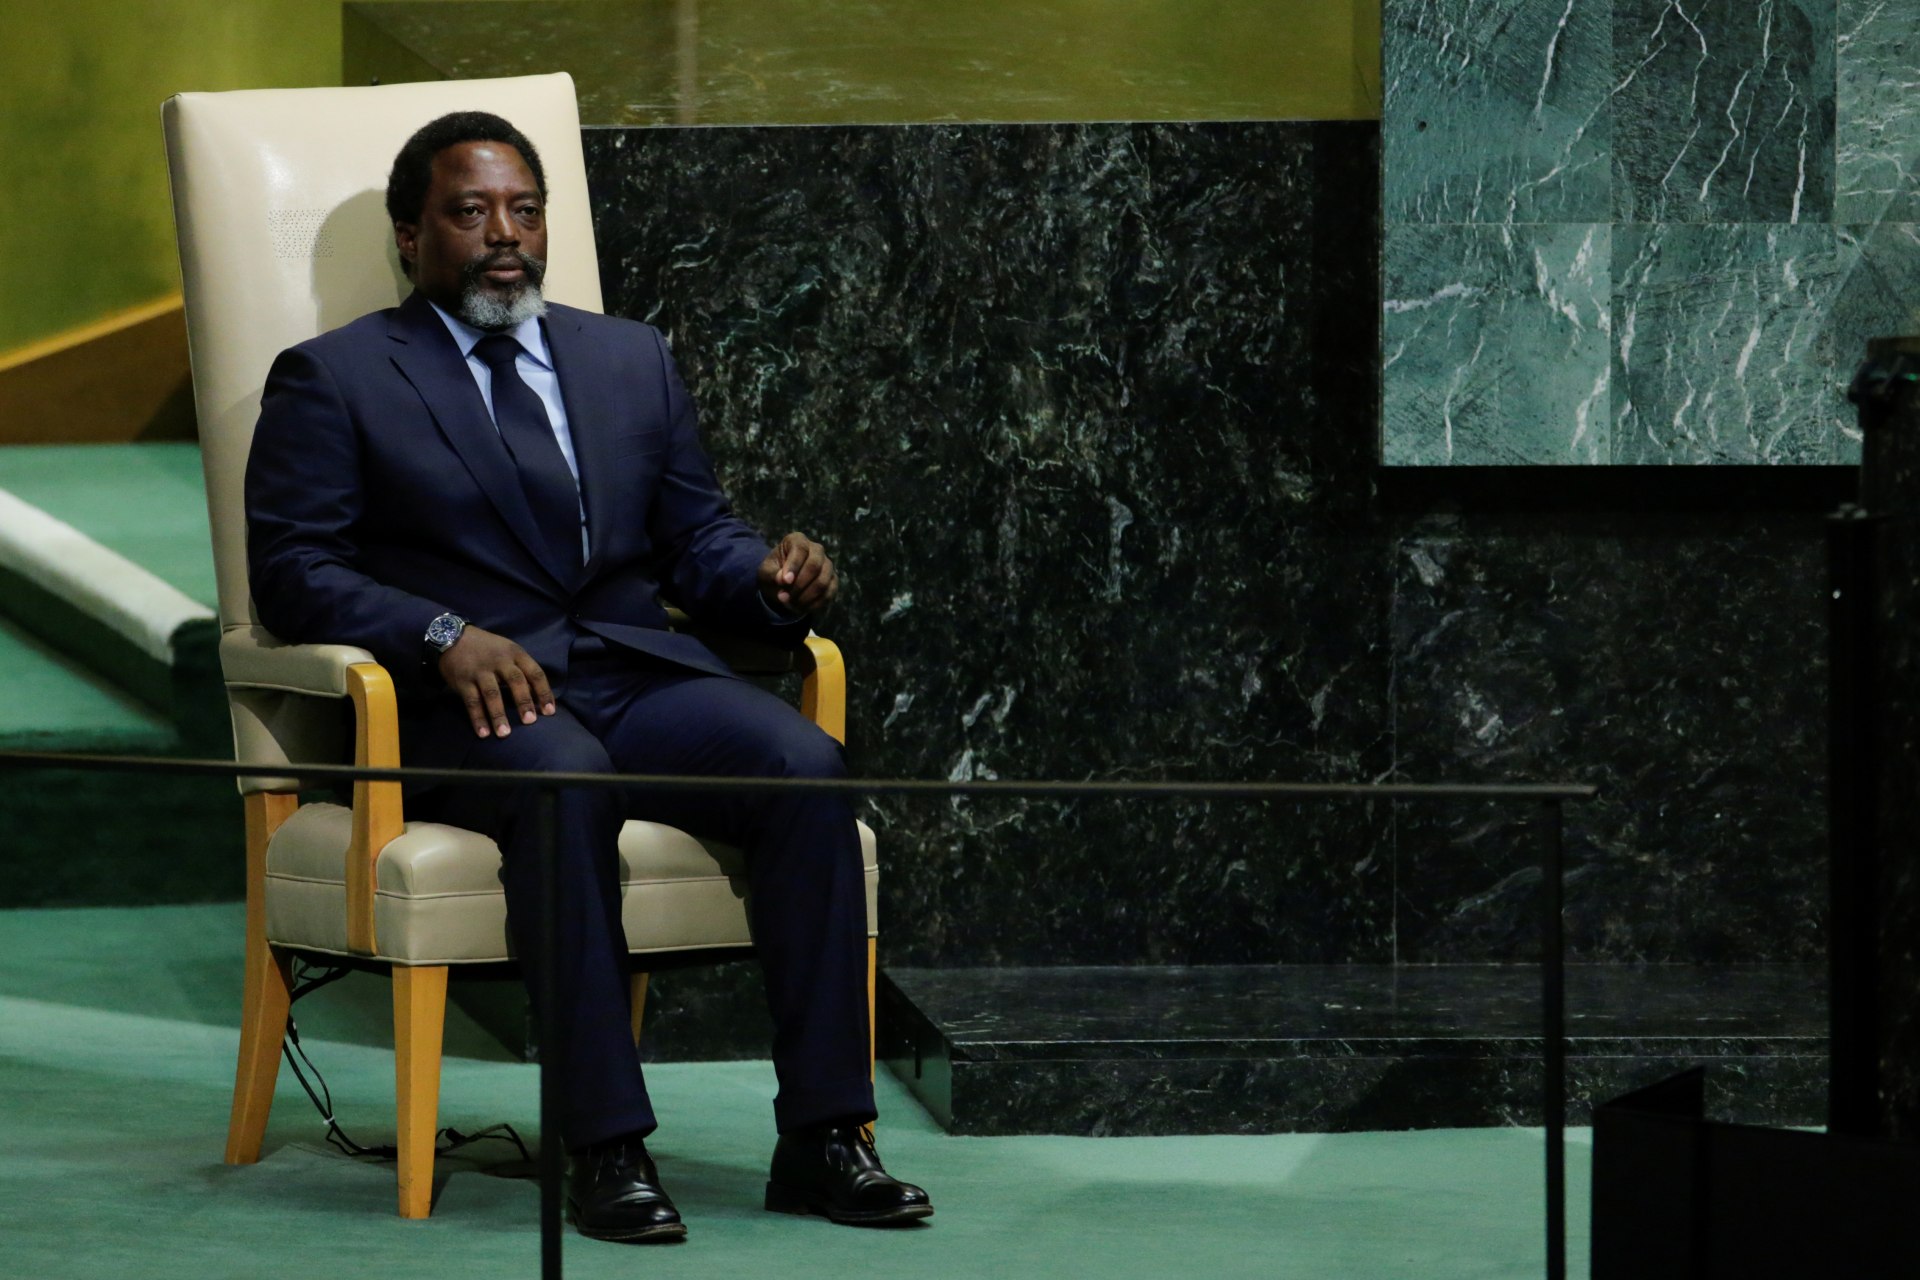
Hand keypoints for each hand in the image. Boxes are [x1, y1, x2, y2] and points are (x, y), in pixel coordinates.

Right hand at [437, 625, 555, 737]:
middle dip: (523, 702)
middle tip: (530, 722)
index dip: (544, 692)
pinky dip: (478, 718)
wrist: (452, 637)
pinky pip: (472, 702)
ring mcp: (480, 671)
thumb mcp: (508, 651)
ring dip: (498, 715)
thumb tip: (539, 697)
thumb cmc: (488, 649)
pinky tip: (483, 733)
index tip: (549, 712)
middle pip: (515, 681)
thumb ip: (522, 670)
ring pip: (492, 694)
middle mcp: (500, 661)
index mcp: (515, 653)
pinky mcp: (463, 681)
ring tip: (504, 734)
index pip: (535, 673)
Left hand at [758, 531, 837, 617]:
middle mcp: (816, 550)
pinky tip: (800, 608)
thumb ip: (773, 574)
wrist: (781, 585)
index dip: (794, 565)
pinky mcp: (833, 581)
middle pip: (815, 565)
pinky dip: (814, 604)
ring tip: (789, 604)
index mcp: (797, 540)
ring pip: (823, 582)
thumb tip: (783, 580)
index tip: (785, 581)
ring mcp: (827, 565)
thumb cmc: (773, 573)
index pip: (800, 549)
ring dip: (805, 597)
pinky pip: (829, 594)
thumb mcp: (766, 572)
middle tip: (783, 597)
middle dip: (799, 585)